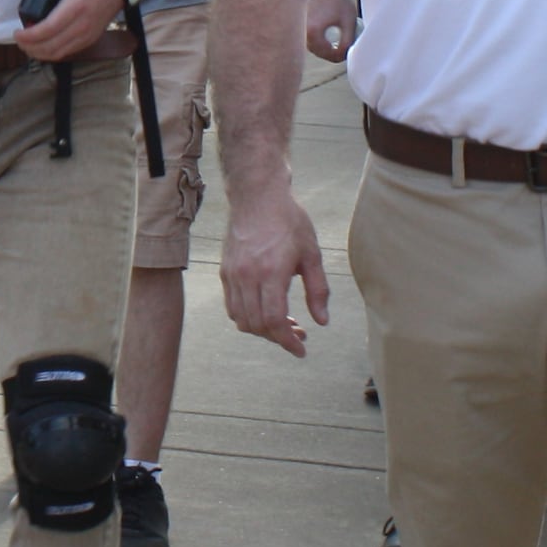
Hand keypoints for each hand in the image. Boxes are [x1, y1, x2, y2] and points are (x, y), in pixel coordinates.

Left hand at [8, 0, 127, 59]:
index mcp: (74, 6)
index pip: (47, 29)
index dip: (28, 36)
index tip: (16, 33)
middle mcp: (82, 23)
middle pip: (51, 46)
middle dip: (30, 47)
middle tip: (19, 41)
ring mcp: (88, 34)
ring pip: (59, 53)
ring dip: (40, 54)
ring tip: (28, 46)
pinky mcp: (92, 39)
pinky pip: (69, 52)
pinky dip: (53, 53)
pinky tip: (44, 47)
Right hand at [220, 188, 332, 355]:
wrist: (257, 197)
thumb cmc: (289, 221)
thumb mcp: (312, 254)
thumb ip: (318, 290)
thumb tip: (322, 321)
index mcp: (271, 272)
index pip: (273, 320)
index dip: (287, 341)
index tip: (301, 350)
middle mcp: (247, 276)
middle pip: (256, 324)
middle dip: (278, 337)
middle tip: (298, 334)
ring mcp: (233, 274)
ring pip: (241, 319)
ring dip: (262, 329)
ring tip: (283, 323)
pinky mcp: (225, 271)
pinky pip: (232, 306)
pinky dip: (247, 317)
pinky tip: (264, 310)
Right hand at [304, 0, 352, 62]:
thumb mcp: (349, 23)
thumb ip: (347, 43)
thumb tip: (342, 56)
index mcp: (313, 33)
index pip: (327, 54)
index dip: (340, 56)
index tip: (349, 50)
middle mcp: (301, 30)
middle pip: (317, 52)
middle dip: (331, 53)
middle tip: (343, 49)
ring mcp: (298, 25)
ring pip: (311, 44)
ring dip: (323, 46)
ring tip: (335, 42)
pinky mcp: (298, 20)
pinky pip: (307, 35)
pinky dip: (317, 37)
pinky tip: (326, 32)